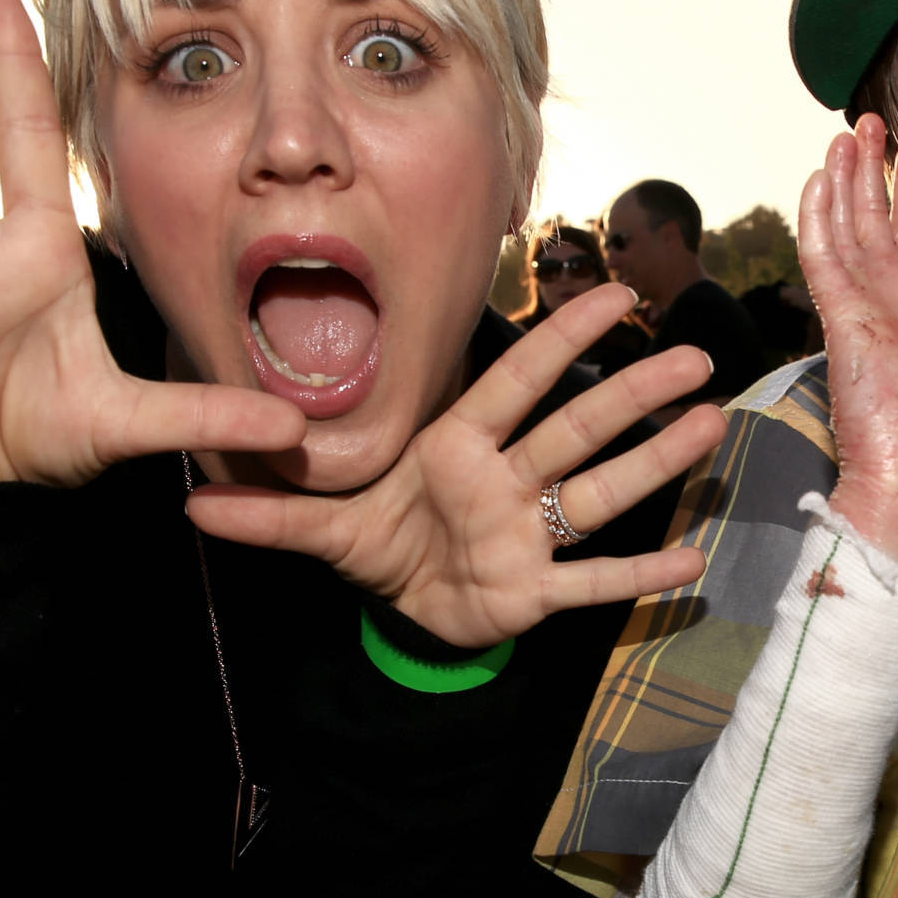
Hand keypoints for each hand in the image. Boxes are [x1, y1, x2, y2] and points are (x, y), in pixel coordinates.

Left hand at [183, 283, 724, 646]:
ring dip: (655, 462)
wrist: (399, 604)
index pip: (514, 381)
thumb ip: (265, 512)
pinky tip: (692, 565)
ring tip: (711, 427)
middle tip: (691, 356)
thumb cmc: (377, 539)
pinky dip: (638, 576)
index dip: (560, 339)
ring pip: (598, 491)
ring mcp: (527, 534)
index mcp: (457, 446)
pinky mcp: (534, 593)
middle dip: (631, 392)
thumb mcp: (317, 528)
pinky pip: (593, 582)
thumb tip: (186, 500)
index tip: (612, 292)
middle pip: (575, 427)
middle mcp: (504, 480)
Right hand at [801, 115, 897, 569]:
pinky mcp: (840, 319)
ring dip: (842, 183)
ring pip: (844, 230)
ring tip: (843, 137)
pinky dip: (819, 218)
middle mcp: (885, 301)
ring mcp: (858, 308)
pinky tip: (819, 180)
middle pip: (869, 223)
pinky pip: (824, 258)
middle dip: (869, 172)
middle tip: (867, 123)